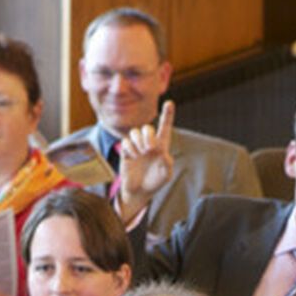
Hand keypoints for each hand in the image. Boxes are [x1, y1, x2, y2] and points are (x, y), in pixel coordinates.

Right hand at [116, 100, 175, 218]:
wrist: (139, 192)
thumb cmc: (155, 183)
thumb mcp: (165, 176)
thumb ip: (167, 164)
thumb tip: (164, 153)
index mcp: (161, 147)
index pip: (165, 128)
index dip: (167, 115)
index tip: (169, 103)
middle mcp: (149, 144)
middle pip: (147, 128)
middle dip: (148, 135)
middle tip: (150, 148)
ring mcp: (137, 147)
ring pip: (135, 132)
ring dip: (138, 142)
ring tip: (141, 153)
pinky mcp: (126, 152)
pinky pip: (126, 142)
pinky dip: (130, 148)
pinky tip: (133, 157)